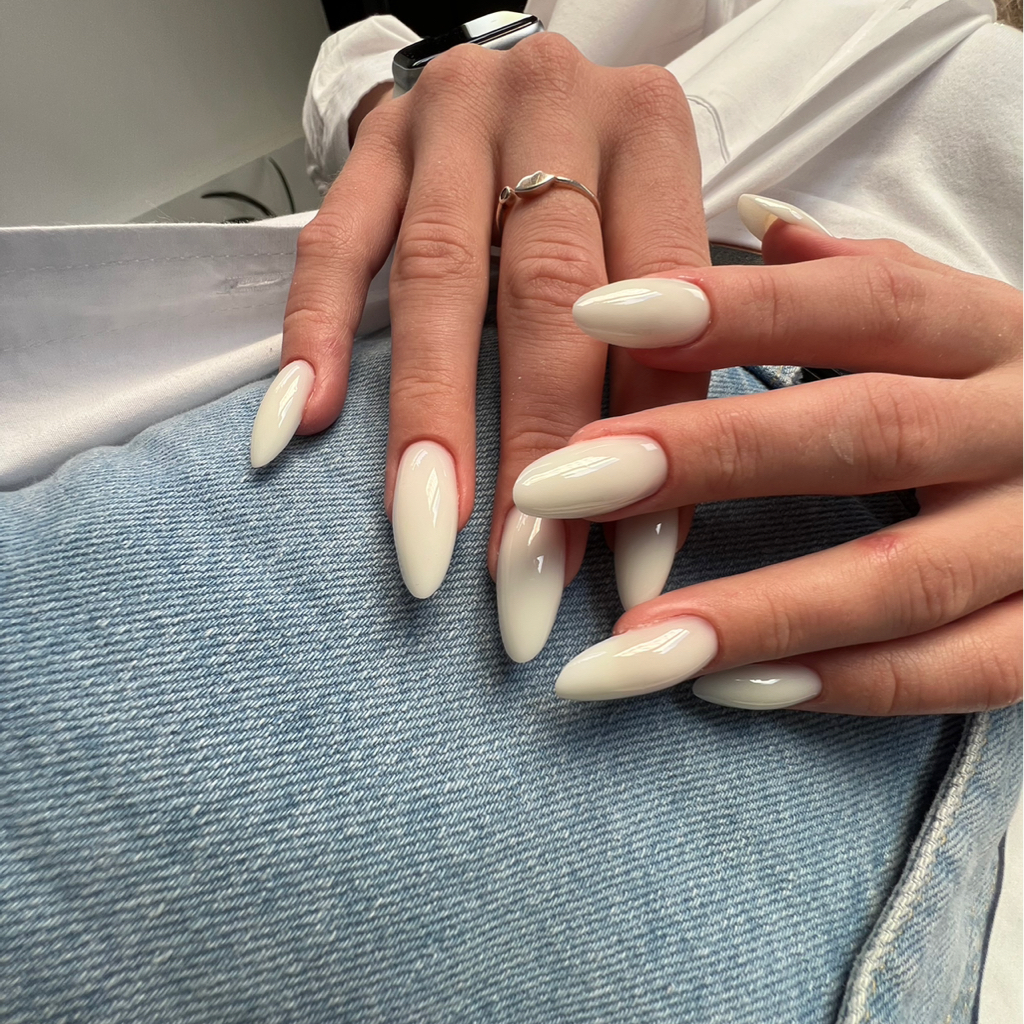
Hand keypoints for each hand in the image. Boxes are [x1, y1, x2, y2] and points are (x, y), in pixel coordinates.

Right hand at [249, 33, 710, 660]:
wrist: (516, 88)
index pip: (661, 308)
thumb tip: (651, 520)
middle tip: (523, 580)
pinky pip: (332, 242)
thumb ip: (665, 353)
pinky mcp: (371, 138)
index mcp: (651, 135)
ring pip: (438, 276)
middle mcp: (554, 107)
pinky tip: (303, 424)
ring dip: (431, 419)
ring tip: (424, 536)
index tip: (626, 571)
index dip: (648, 445)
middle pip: (548, 298)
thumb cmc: (598, 189)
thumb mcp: (655, 242)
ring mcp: (451, 117)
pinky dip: (317, 335)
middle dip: (535, 454)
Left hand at [512, 197, 1021, 713]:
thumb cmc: (1002, 390)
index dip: (728, 308)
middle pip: (865, 432)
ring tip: (615, 649)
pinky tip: (723, 692)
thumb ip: (857, 280)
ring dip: (754, 611)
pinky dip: (843, 686)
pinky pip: (959, 672)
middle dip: (707, 457)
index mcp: (988, 332)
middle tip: (561, 488)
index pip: (856, 300)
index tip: (594, 316)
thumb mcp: (952, 317)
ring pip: (904, 576)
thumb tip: (758, 220)